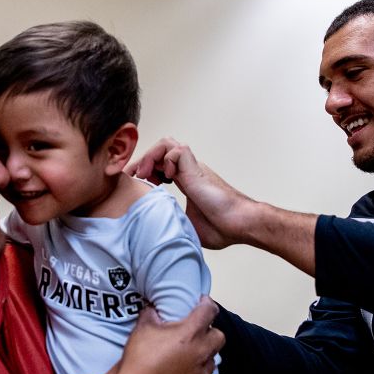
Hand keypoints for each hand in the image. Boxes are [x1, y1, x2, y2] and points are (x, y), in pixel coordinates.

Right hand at [113, 297, 223, 373]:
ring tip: (186, 356)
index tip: (201, 303)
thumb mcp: (141, 329)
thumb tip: (153, 310)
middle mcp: (201, 353)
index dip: (206, 303)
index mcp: (190, 333)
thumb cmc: (138, 361)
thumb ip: (151, 314)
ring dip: (203, 355)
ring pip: (212, 360)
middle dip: (210, 332)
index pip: (209, 311)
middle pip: (219, 336)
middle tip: (195, 333)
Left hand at [128, 138, 251, 248]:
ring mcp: (193, 168)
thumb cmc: (222, 227)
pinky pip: (177, 150)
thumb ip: (172, 220)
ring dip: (151, 156)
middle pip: (160, 149)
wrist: (240, 224)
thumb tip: (153, 229)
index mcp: (186, 182)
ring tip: (146, 175)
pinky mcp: (197, 169)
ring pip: (167, 144)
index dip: (144, 170)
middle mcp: (188, 171)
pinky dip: (167, 160)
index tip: (133, 183)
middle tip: (135, 178)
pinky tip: (168, 179)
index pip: (159, 165)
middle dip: (142, 161)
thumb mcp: (186, 225)